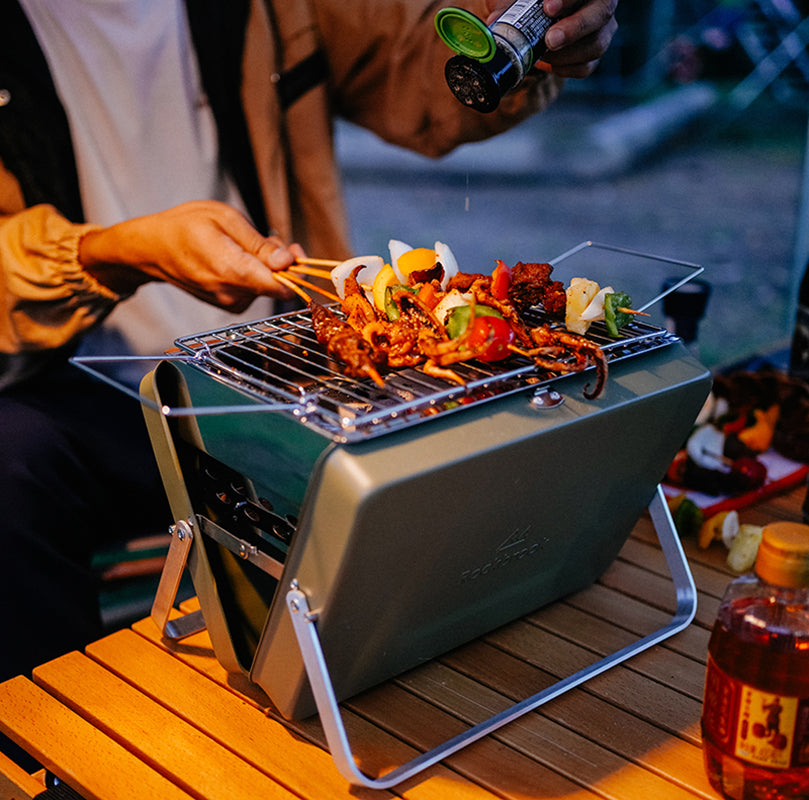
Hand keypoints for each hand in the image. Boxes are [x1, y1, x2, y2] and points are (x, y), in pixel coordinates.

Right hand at [79, 201, 302, 312]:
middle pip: (278, 287)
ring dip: (268, 268)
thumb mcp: (225, 219)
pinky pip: (255, 291)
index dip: (298, 271)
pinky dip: (255, 276)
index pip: (282, 286)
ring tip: (246, 245)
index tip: (295, 252)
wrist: (151, 249)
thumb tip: (287, 262)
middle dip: (283, 264)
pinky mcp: (228, 305)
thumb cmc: (185, 226)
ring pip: (267, 289)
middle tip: (272, 240)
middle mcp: (233, 294)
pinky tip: (239, 259)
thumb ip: (259, 244)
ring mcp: (229, 303)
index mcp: (233, 271)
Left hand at [486, 0, 618, 78]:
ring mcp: (601, 30)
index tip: (547, 8)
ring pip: (596, 45)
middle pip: (601, 14)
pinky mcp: (593, 54)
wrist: (538, 21)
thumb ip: (508, 3)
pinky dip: (563, 69)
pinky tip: (545, 64)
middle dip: (575, 29)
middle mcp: (600, 4)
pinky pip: (585, 67)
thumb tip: (495, 18)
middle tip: (550, 40)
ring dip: (566, 55)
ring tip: (541, 56)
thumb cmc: (530, 2)